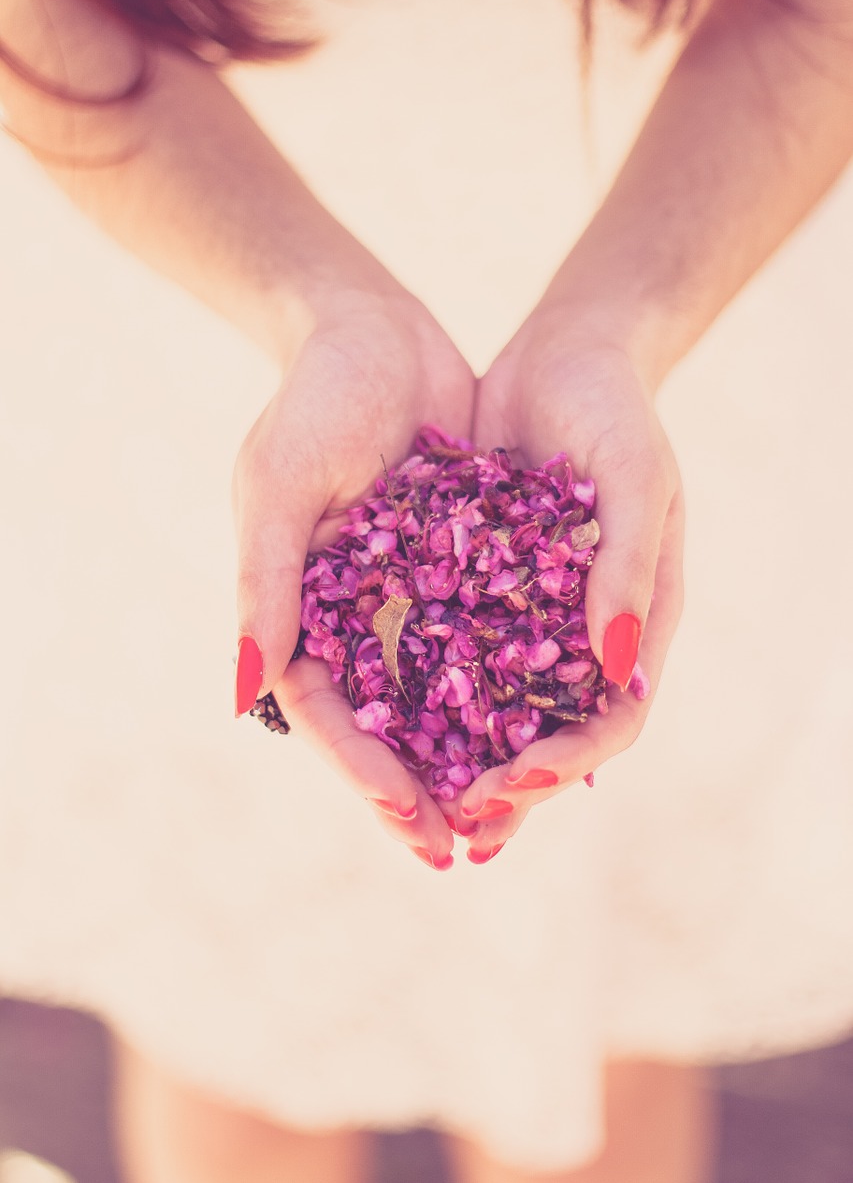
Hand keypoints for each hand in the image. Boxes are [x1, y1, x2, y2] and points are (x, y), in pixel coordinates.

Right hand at [233, 286, 474, 869]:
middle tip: (457, 848)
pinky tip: (547, 723)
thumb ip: (263, 589)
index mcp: (297, 609)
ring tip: (505, 812)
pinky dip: (507, 682)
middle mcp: (352, 612)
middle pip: (383, 719)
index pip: (325, 709)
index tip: (404, 817)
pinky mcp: (458, 564)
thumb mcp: (281, 486)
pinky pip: (486, 635)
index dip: (359, 768)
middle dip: (414, 784)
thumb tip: (241, 696)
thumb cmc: (314, 398)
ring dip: (464, 751)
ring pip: (438, 691)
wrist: (373, 327)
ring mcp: (406, 592)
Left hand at [446, 309, 684, 862]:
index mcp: (635, 622)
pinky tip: (369, 718)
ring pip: (491, 707)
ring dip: (456, 760)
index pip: (612, 720)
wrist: (563, 354)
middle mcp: (579, 633)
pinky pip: (445, 649)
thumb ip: (631, 565)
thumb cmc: (618, 410)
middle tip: (449, 828)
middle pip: (548, 733)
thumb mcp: (636, 477)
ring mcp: (525, 614)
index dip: (566, 762)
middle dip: (504, 787)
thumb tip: (618, 669)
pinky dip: (417, 690)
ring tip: (404, 806)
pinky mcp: (473, 587)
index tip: (510, 784)